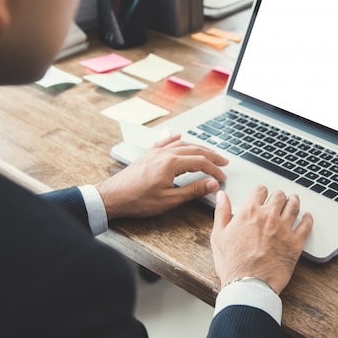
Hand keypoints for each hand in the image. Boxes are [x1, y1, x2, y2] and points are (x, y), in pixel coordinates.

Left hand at [95, 134, 228, 219]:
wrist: (113, 197)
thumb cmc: (138, 200)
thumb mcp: (169, 199)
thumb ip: (193, 190)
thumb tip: (212, 184)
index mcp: (172, 163)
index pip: (201, 162)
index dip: (214, 170)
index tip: (222, 177)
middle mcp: (165, 153)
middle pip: (195, 150)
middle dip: (212, 156)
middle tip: (224, 161)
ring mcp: (155, 152)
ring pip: (182, 144)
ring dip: (198, 147)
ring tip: (209, 152)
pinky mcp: (148, 154)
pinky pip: (165, 141)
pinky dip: (175, 139)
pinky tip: (180, 136)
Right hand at [210, 186, 312, 294]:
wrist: (248, 285)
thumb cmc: (233, 264)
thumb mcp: (218, 235)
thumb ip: (221, 212)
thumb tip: (222, 196)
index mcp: (250, 212)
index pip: (260, 190)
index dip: (261, 192)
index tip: (261, 195)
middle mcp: (269, 216)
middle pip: (279, 196)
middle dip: (278, 196)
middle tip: (278, 199)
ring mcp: (284, 229)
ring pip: (294, 206)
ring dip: (294, 201)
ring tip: (293, 200)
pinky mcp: (295, 243)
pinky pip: (306, 225)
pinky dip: (308, 219)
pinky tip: (307, 217)